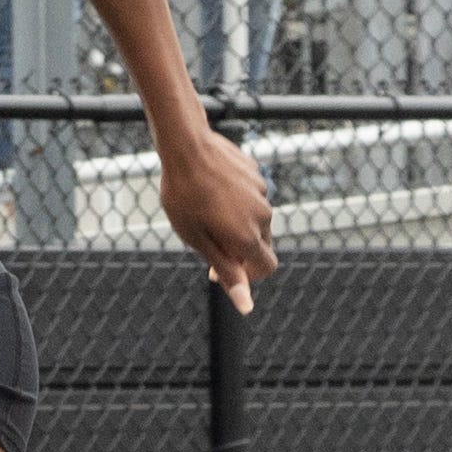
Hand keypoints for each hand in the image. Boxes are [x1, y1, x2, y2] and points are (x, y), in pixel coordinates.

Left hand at [158, 132, 277, 313]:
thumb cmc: (184, 196)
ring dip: (236, 222)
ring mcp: (262, 192)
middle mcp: (263, 215)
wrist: (186, 146)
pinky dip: (236, 200)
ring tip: (204, 208)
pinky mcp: (257, 174)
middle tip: (205, 238)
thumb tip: (246, 304)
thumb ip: (226, 270)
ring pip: (255, 218)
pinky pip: (250, 196)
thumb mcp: (198, 239)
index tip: (222, 269)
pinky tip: (210, 188)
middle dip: (238, 248)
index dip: (248, 275)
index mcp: (249, 237)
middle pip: (260, 243)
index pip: (267, 267)